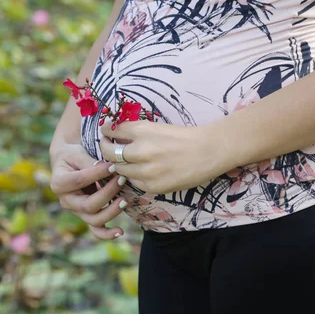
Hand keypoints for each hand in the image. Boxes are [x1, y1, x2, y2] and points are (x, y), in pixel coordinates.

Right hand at [49, 142, 129, 239]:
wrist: (68, 163)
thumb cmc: (73, 156)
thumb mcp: (77, 154)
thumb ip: (89, 162)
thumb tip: (109, 169)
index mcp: (59, 183)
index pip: (80, 181)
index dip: (98, 174)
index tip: (113, 166)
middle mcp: (66, 201)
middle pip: (88, 205)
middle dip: (108, 193)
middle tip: (122, 179)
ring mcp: (77, 211)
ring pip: (94, 220)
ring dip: (112, 211)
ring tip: (125, 199)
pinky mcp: (86, 215)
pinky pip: (96, 230)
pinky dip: (107, 234)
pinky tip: (120, 232)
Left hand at [99, 120, 233, 194]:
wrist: (209, 152)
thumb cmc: (184, 137)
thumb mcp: (158, 127)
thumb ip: (136, 132)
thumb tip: (115, 135)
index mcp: (143, 130)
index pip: (113, 130)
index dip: (106, 131)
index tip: (106, 132)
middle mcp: (141, 150)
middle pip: (110, 153)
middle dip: (106, 149)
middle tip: (107, 147)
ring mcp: (147, 170)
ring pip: (120, 170)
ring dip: (120, 165)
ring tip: (125, 161)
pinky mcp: (153, 186)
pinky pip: (134, 182)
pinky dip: (134, 177)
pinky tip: (141, 171)